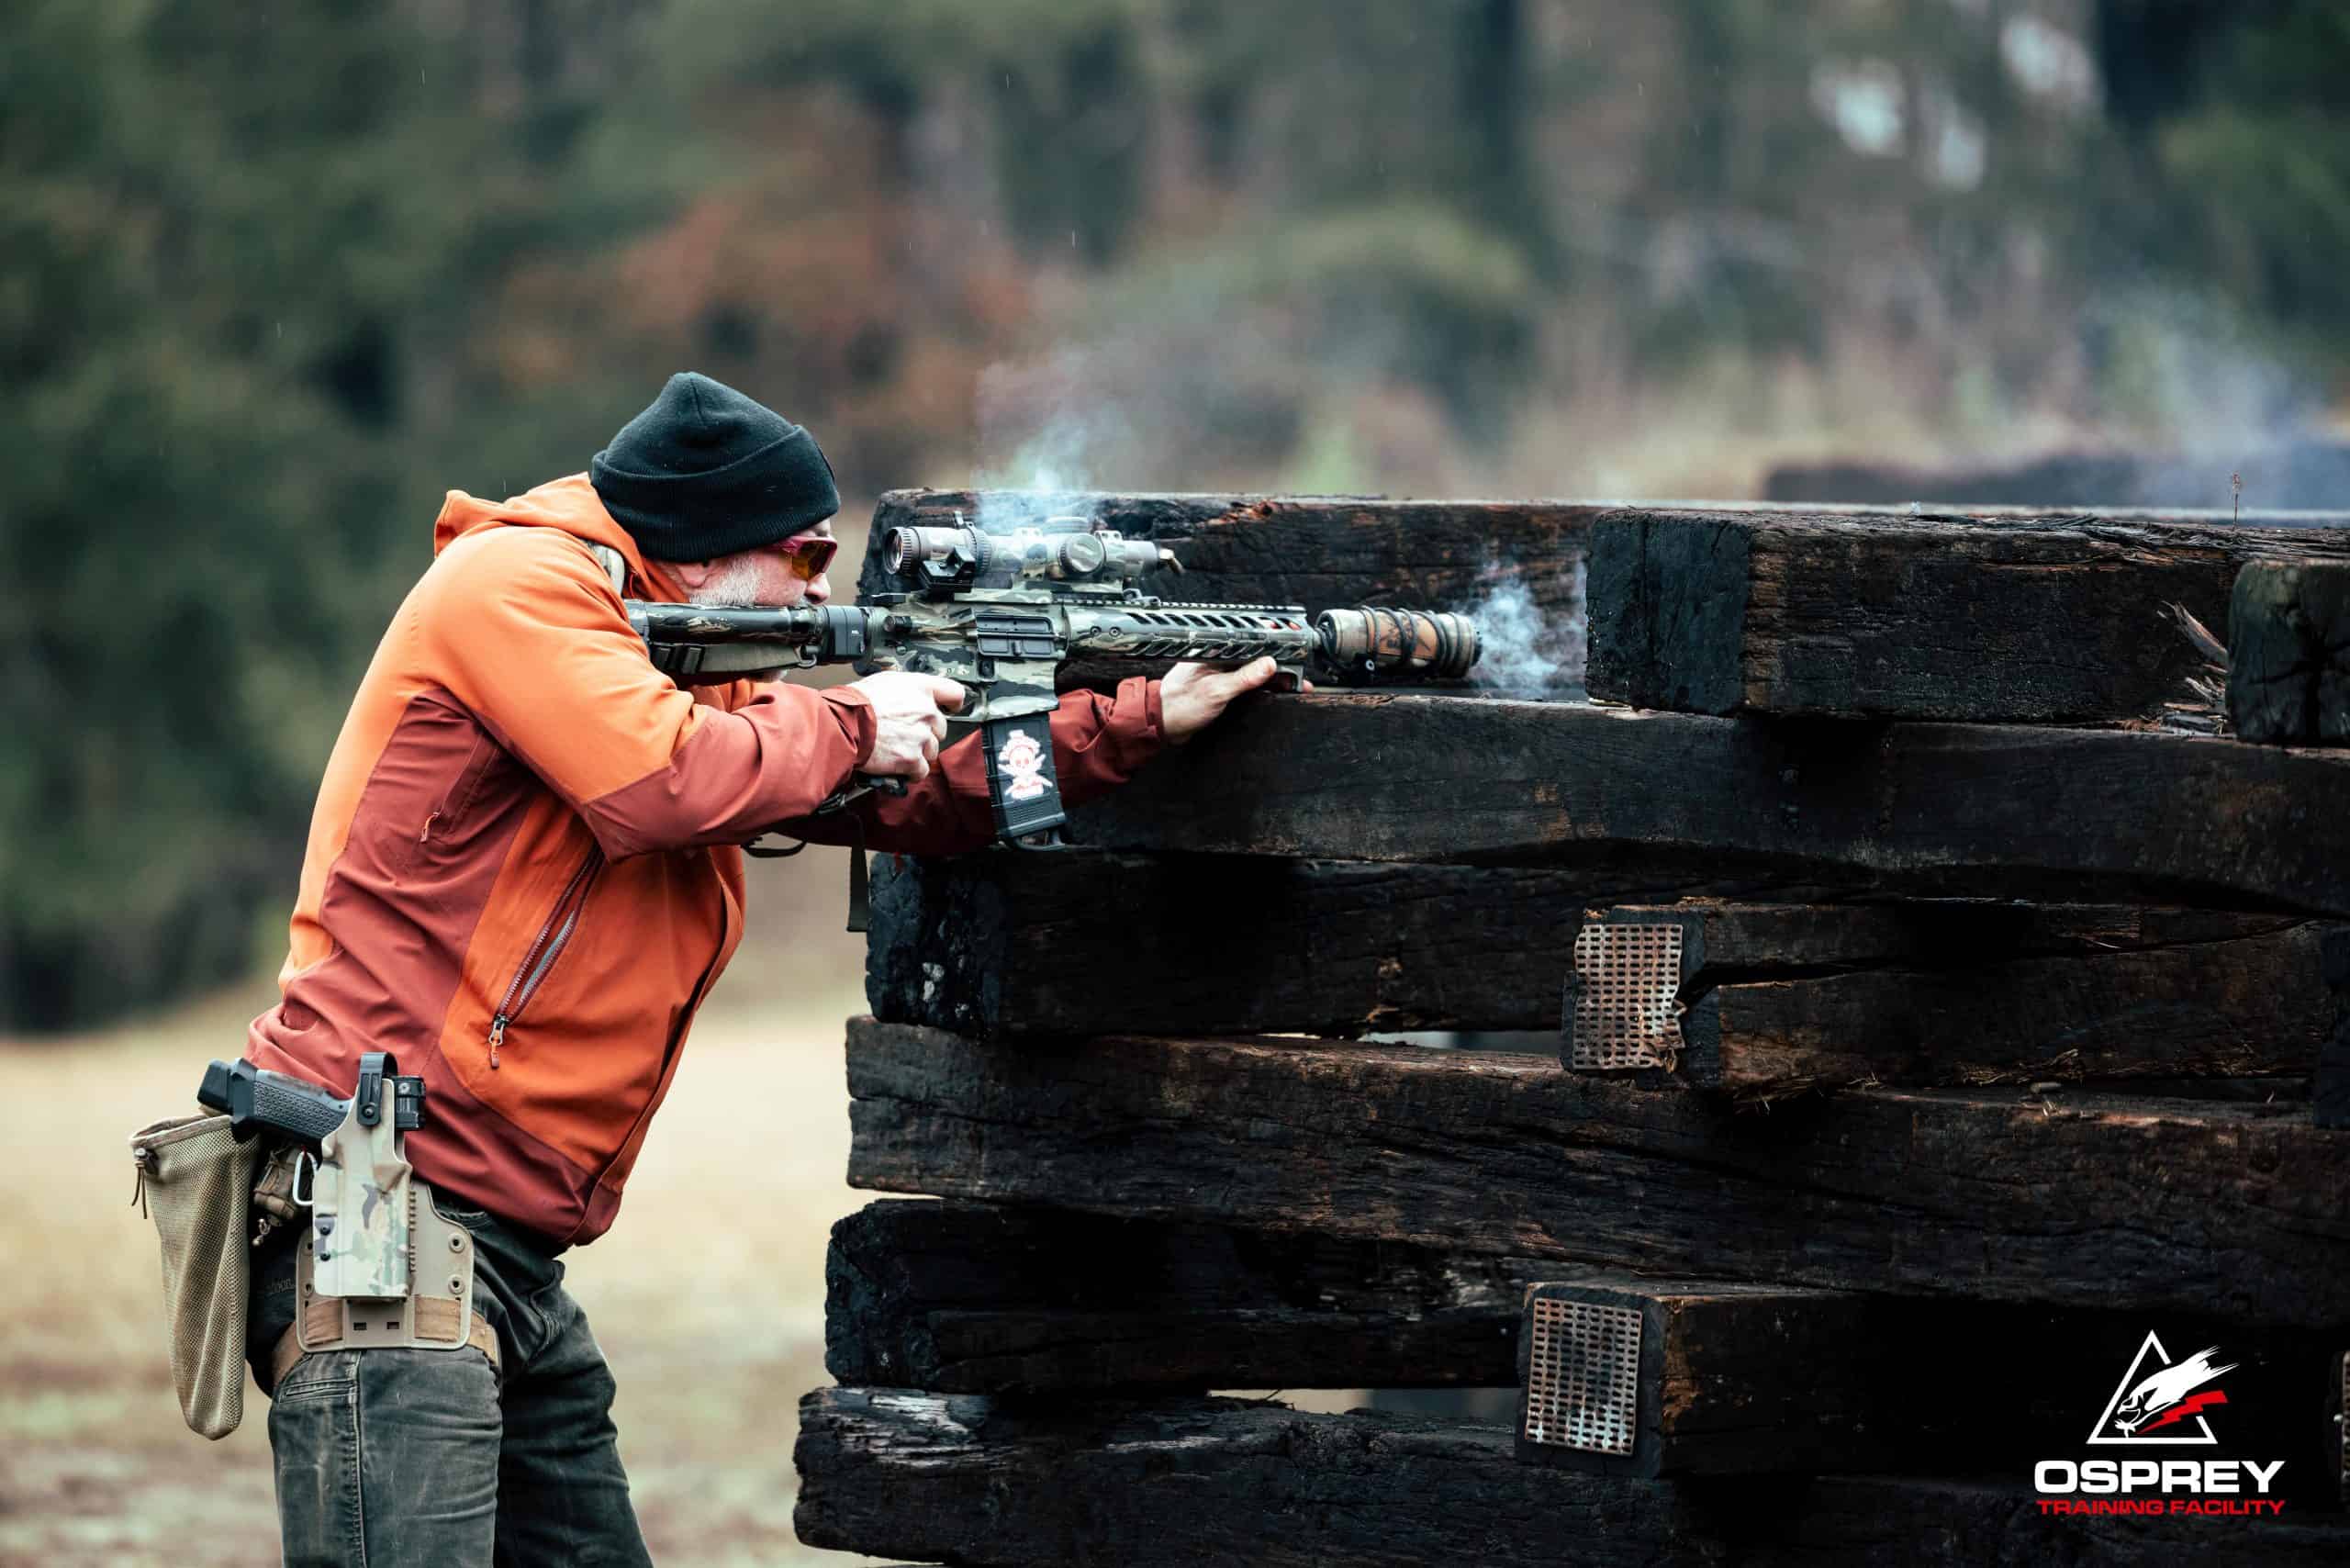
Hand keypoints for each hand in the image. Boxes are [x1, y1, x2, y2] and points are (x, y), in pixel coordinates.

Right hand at [850, 671, 965, 779]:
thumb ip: (905, 687)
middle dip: (926, 733)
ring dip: (918, 752)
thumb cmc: (856, 704)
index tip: (951, 709)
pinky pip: (922, 770)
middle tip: (906, 734)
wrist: (842, 724)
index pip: (953, 692)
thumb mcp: (884, 681)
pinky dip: (912, 771)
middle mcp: (925, 710)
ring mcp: (921, 735)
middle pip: (941, 727)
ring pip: (932, 750)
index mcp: (920, 688)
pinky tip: (900, 766)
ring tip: (896, 748)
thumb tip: (909, 693)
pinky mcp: (912, 757)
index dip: (953, 703)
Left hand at [1160, 658, 1310, 745]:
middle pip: (1257, 658)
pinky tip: (1277, 692)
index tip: (1294, 656)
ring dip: (1274, 679)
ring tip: (1295, 684)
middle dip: (1280, 666)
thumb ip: (1244, 678)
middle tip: (1299, 677)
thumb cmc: (1179, 706)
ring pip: (1255, 672)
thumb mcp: (1217, 692)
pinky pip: (1249, 686)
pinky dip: (1264, 689)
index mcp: (1216, 652)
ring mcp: (1222, 674)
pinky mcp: (1223, 689)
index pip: (1252, 645)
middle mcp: (1220, 660)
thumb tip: (1269, 664)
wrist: (1162, 725)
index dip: (1275, 650)